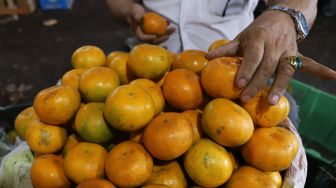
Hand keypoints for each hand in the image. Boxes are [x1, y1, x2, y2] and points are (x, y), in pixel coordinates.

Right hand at [127, 3, 174, 43]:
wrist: (135, 12)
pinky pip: (162, 31)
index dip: (149, 38)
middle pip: (153, 40)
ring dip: (167, 34)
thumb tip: (140, 19)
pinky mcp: (155, 31)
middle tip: (167, 36)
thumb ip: (136, 16)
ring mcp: (151, 34)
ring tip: (173, 29)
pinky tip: (169, 22)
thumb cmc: (133, 12)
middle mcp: (145, 36)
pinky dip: (166, 28)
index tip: (155, 36)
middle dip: (161, 39)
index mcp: (139, 34)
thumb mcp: (134, 13)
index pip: (143, 38)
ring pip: (159, 37)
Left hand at [206, 11, 335, 104]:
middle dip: (257, 83)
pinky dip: (322, 71)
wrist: (281, 17)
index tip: (237, 85)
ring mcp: (288, 51)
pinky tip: (333, 76)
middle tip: (247, 99)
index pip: (252, 57)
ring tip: (273, 101)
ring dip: (280, 86)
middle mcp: (275, 46)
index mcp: (259, 39)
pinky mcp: (297, 55)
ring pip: (285, 70)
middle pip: (266, 67)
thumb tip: (206, 58)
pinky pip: (309, 64)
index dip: (245, 70)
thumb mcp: (241, 37)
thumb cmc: (257, 31)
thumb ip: (226, 49)